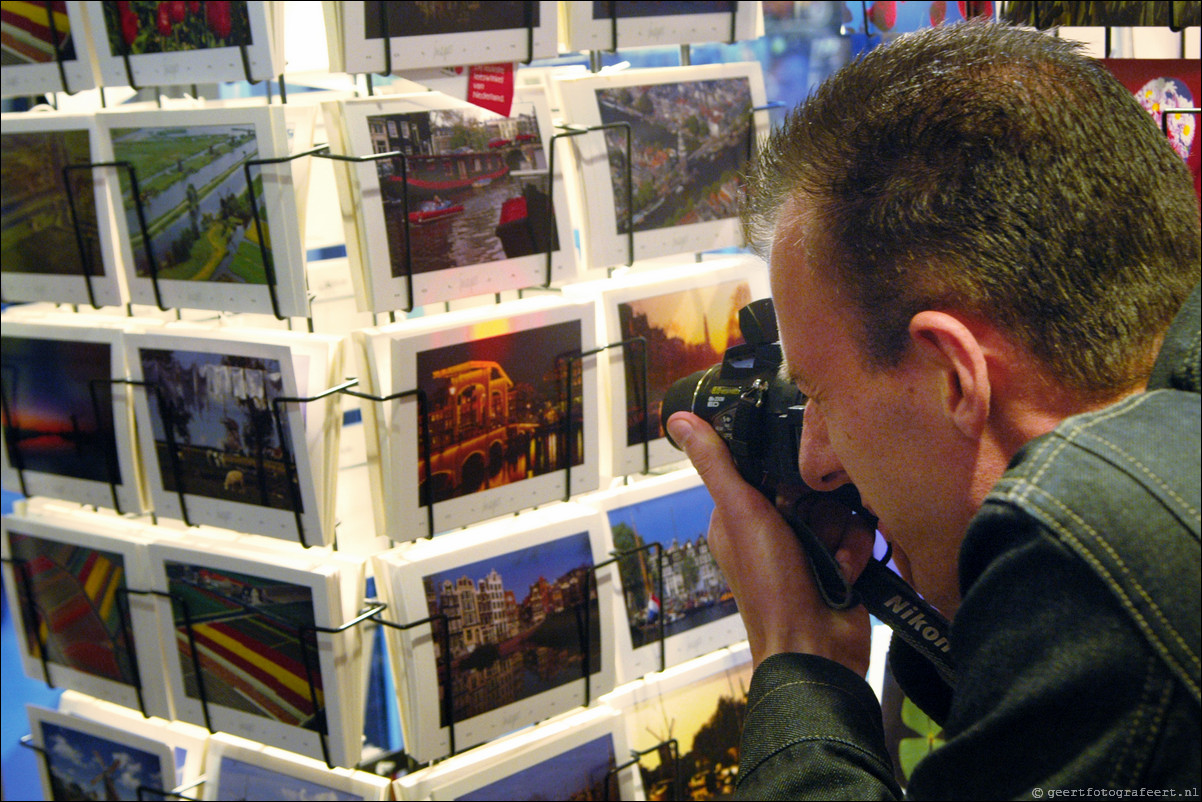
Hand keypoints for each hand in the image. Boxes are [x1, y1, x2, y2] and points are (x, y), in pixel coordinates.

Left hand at [666, 411, 874, 673]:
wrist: (817, 650)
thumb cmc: (770, 584)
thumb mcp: (740, 514)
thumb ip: (717, 465)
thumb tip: (677, 418)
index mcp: (738, 514)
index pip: (766, 463)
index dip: (784, 466)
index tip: (795, 472)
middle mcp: (772, 526)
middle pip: (810, 484)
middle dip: (820, 506)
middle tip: (812, 528)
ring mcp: (808, 544)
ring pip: (838, 507)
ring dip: (841, 533)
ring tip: (832, 560)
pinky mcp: (840, 560)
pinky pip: (857, 533)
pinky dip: (855, 552)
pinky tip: (847, 571)